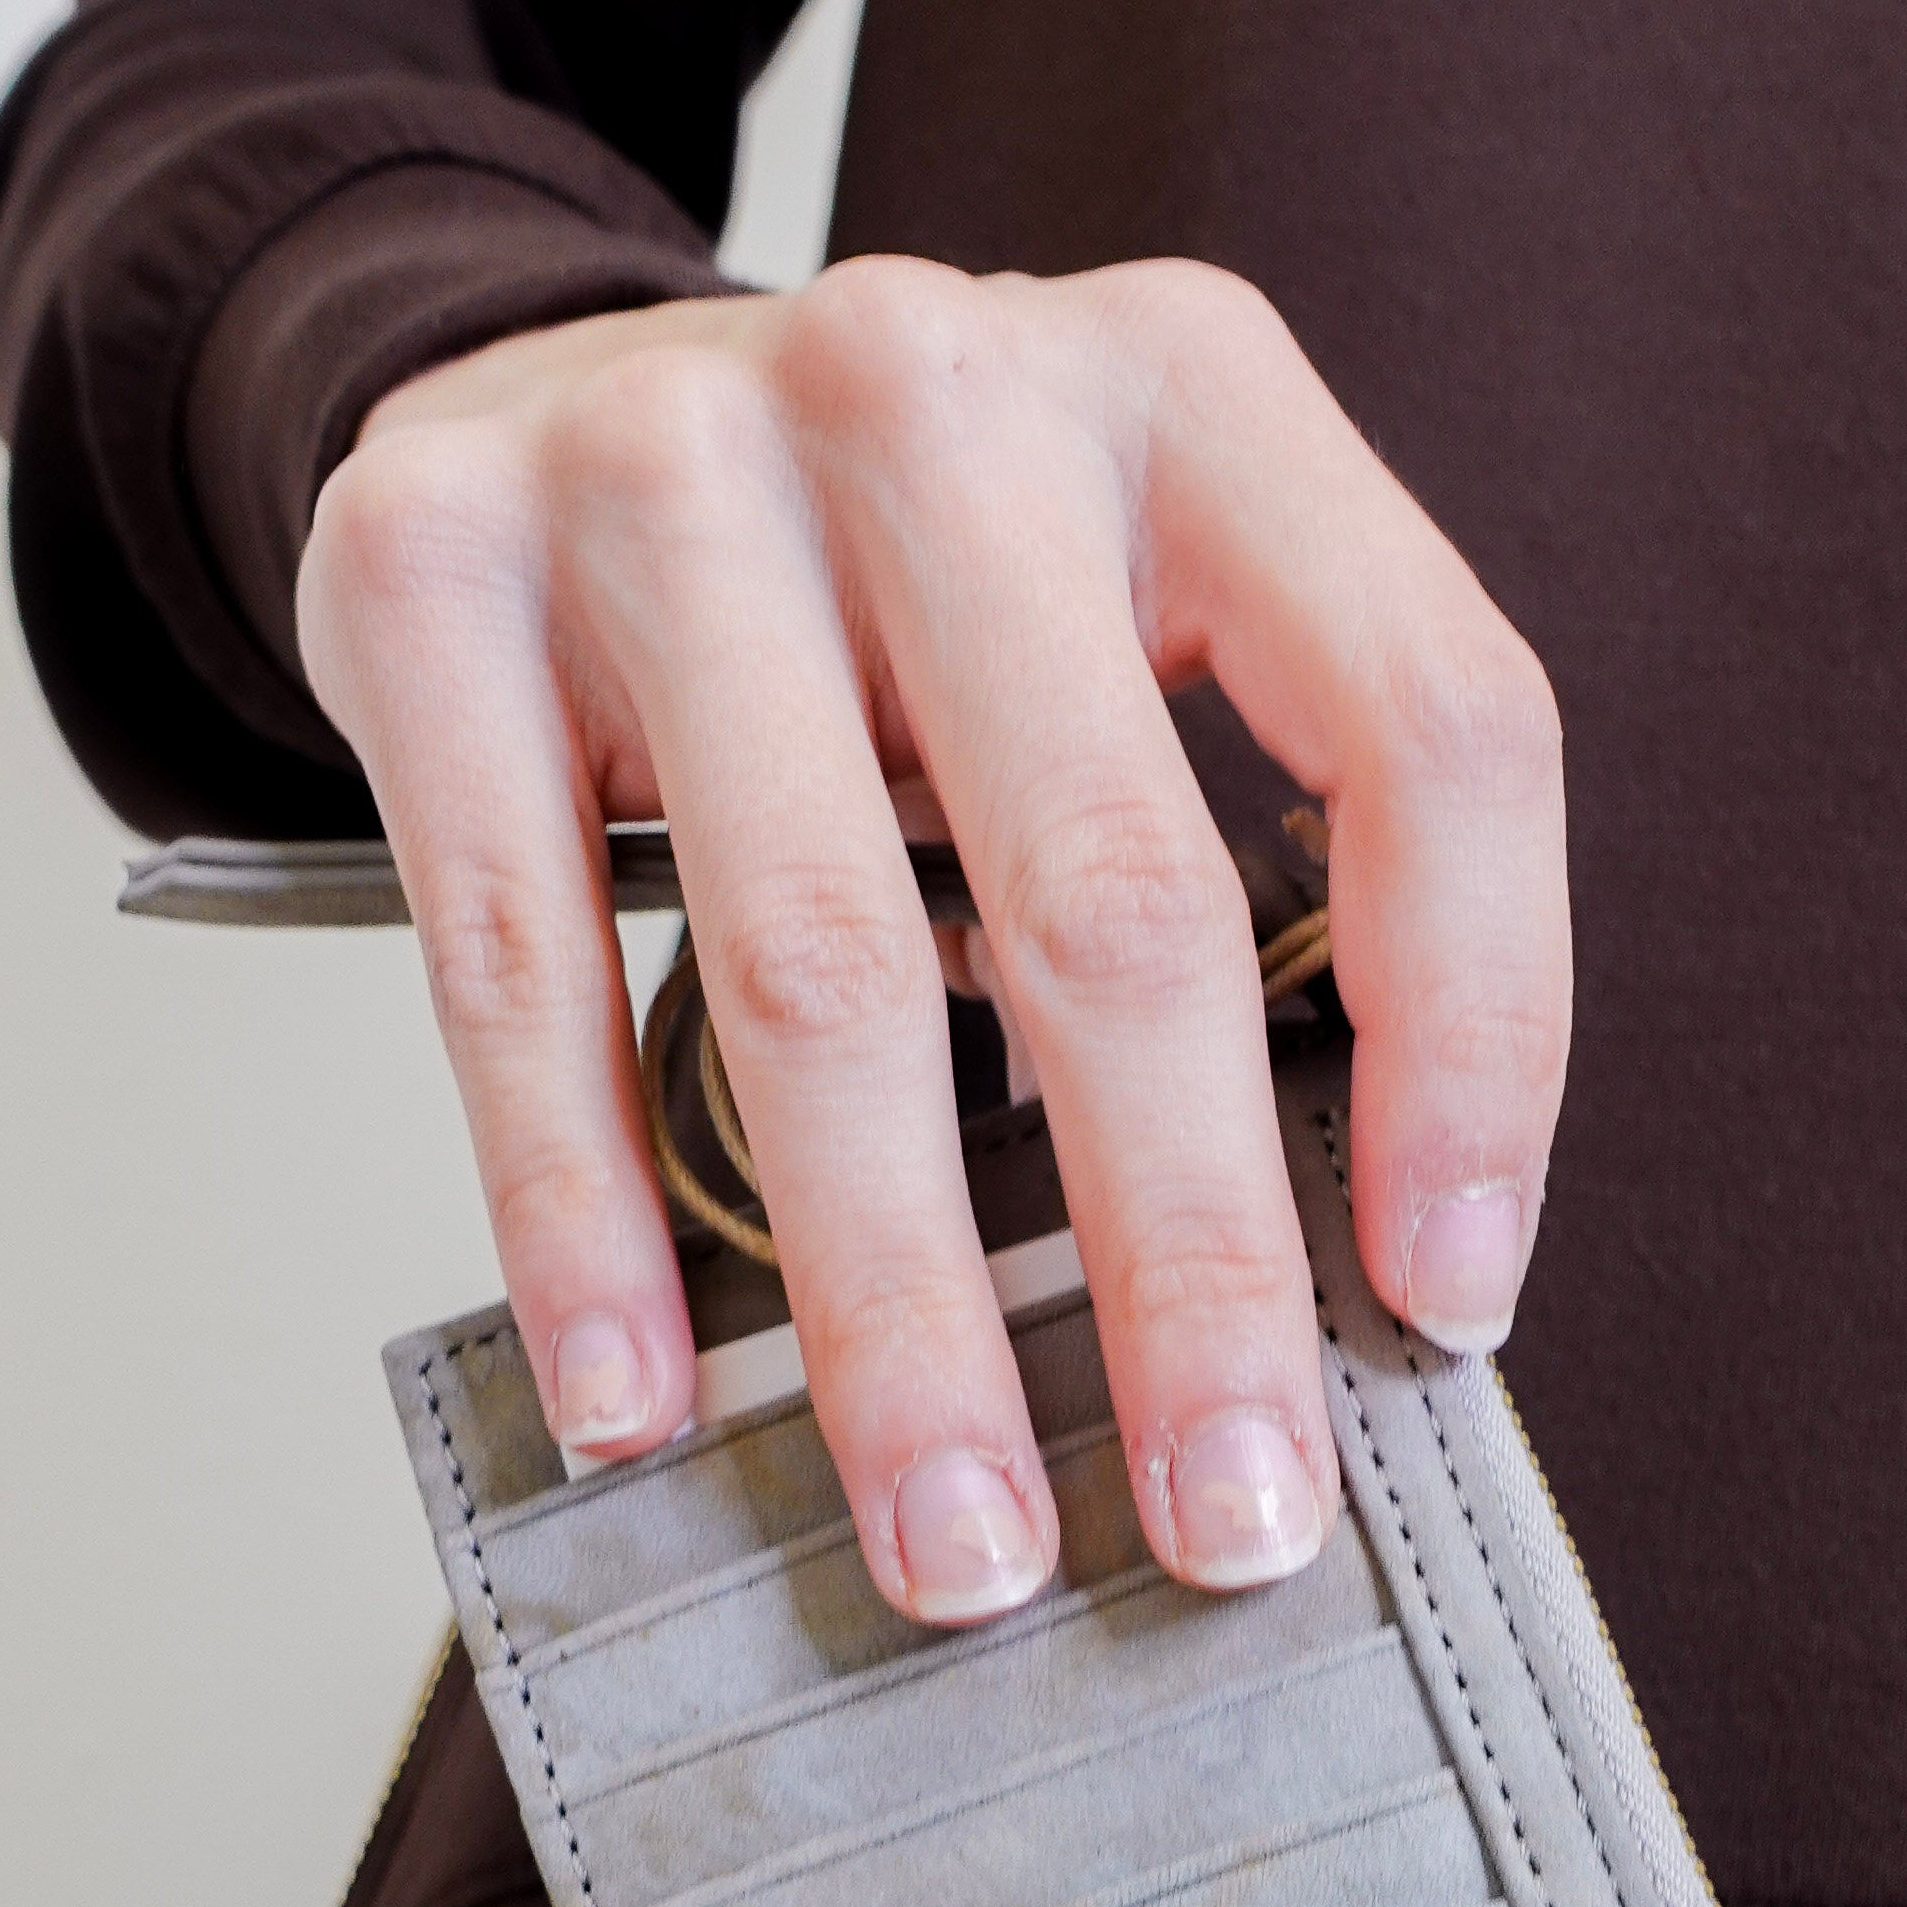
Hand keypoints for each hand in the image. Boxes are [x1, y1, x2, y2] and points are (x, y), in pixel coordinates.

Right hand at [294, 262, 1570, 1613]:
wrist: (537, 370)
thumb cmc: (892, 572)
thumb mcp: (1116, 614)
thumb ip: (1237, 854)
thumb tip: (1325, 1280)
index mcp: (1194, 388)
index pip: (1430, 725)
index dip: (1476, 1034)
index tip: (1447, 1304)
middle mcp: (936, 390)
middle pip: (1114, 896)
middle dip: (1184, 1262)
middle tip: (1226, 1522)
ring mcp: (663, 459)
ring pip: (822, 967)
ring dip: (897, 1309)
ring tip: (959, 1537)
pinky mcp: (430, 562)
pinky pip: (521, 958)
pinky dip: (585, 1214)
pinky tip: (642, 1397)